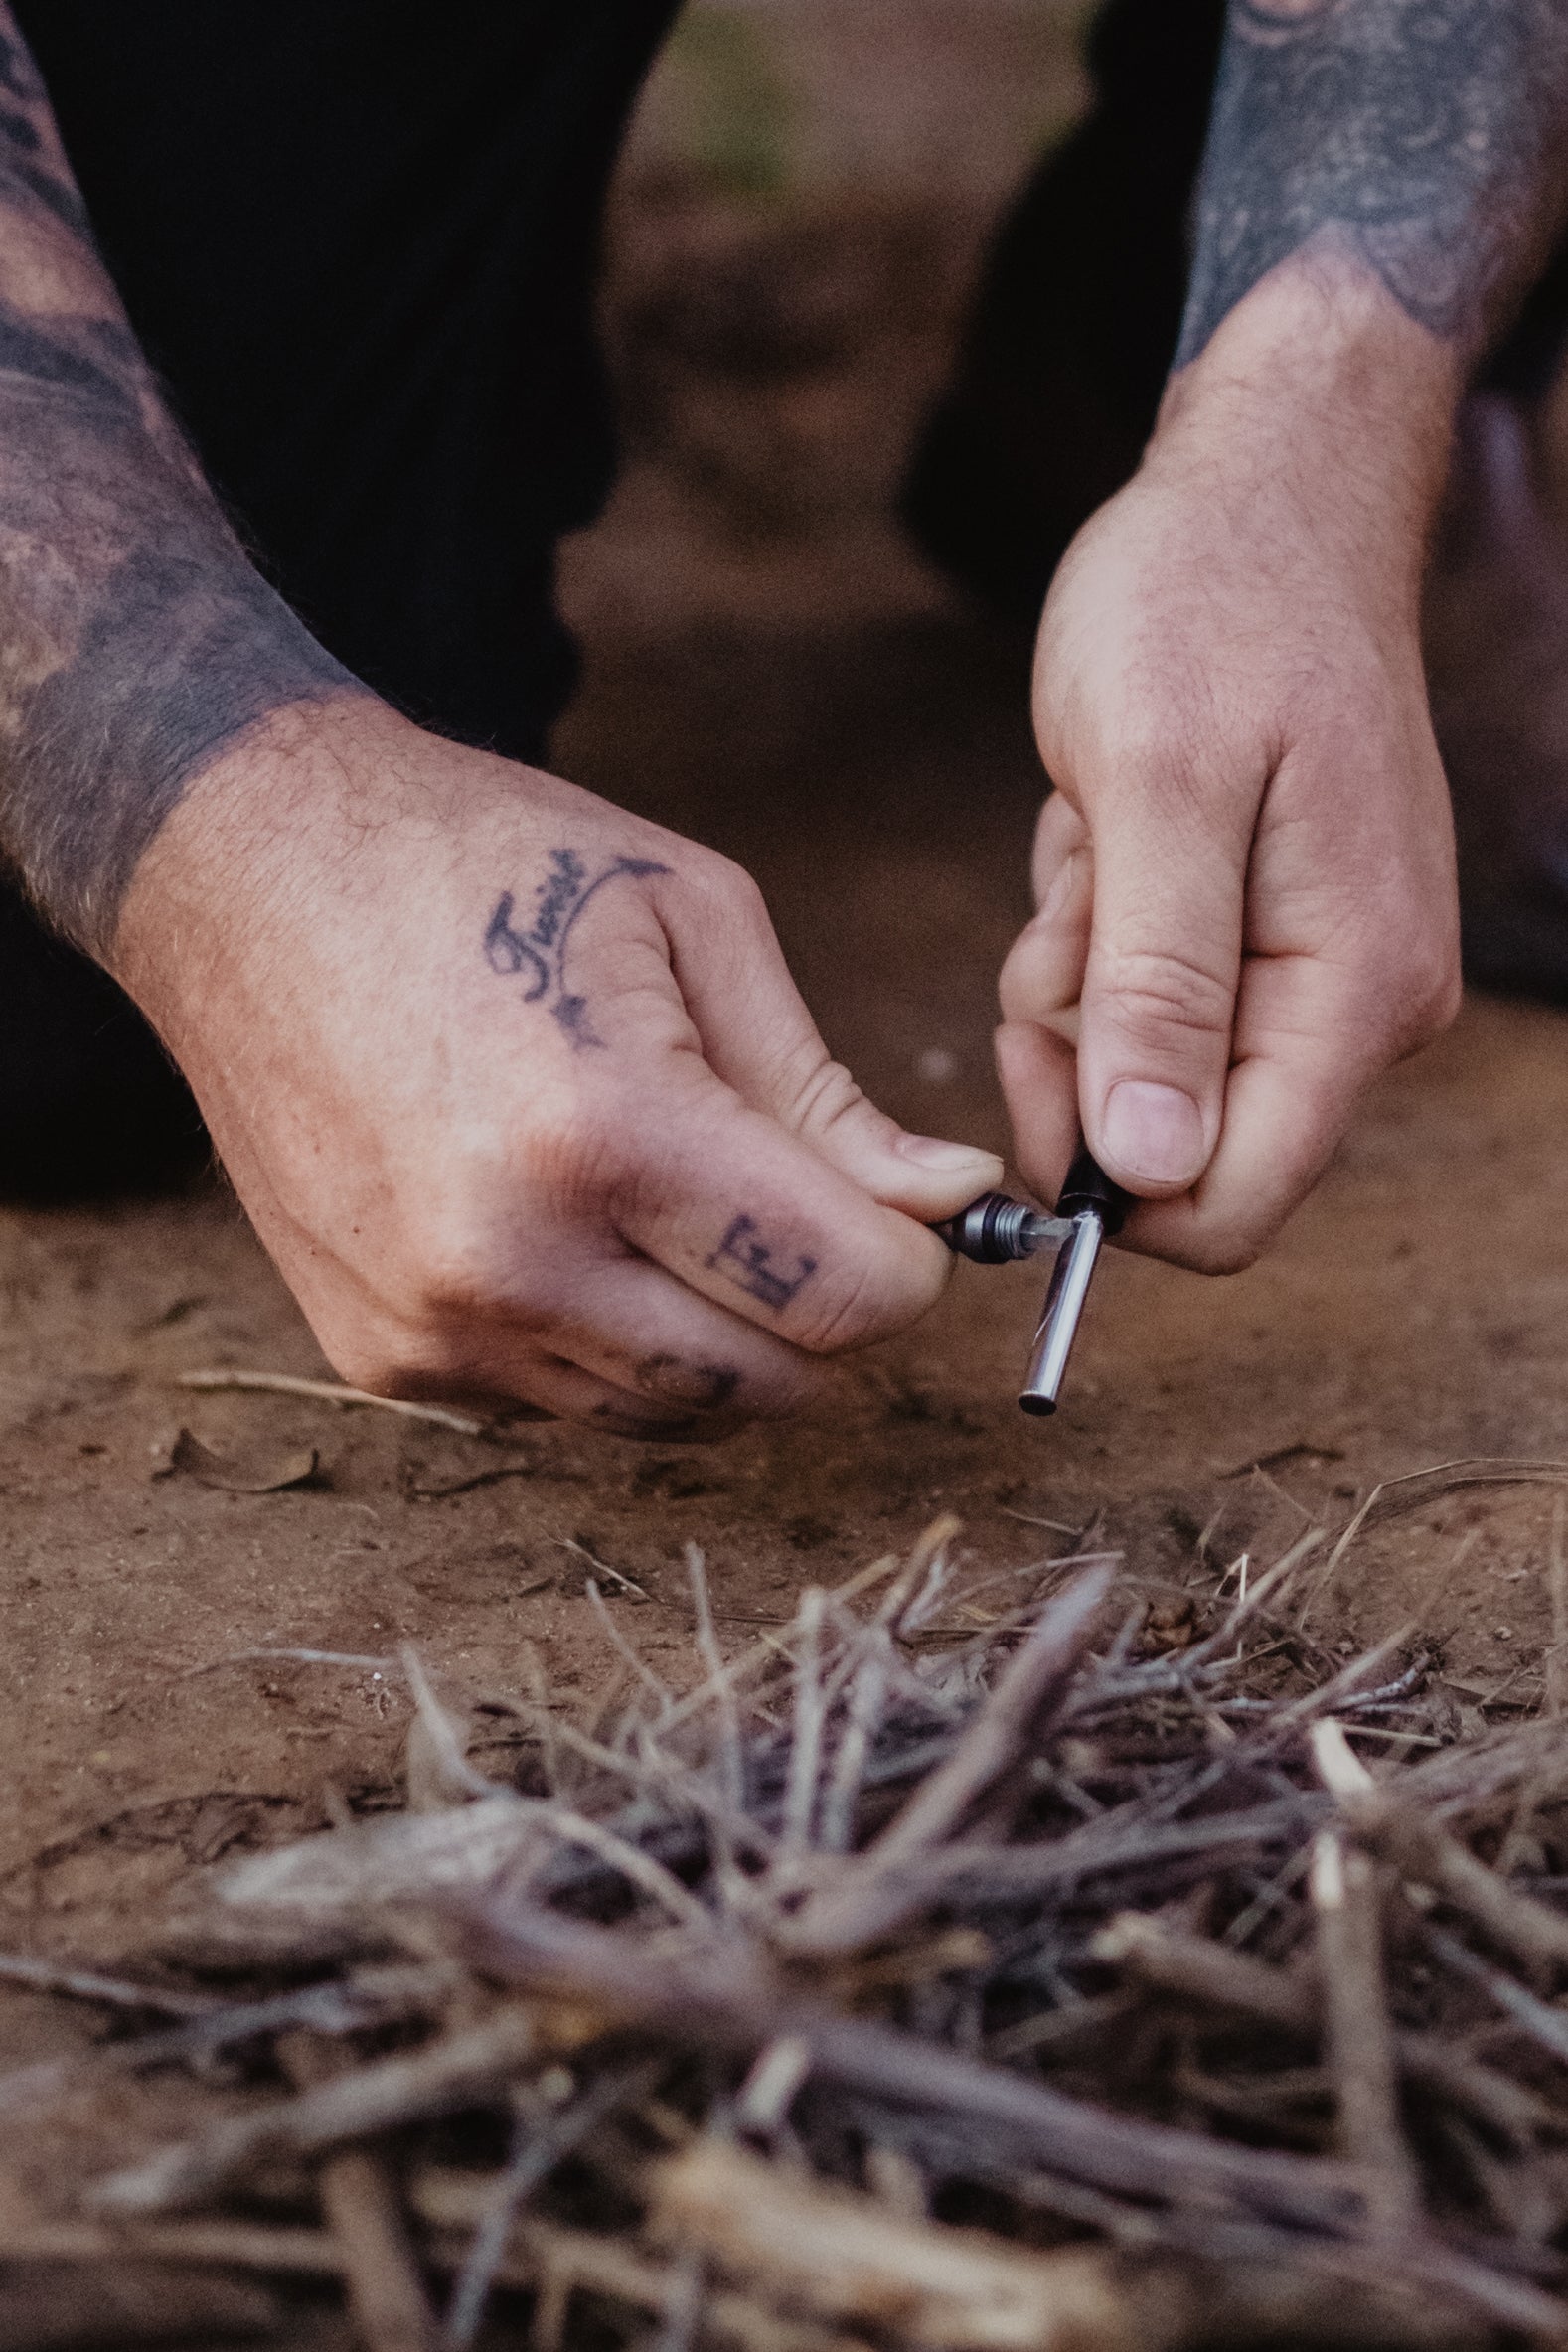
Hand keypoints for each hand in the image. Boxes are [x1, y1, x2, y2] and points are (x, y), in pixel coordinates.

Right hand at [115, 700, 1001, 1434]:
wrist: (241, 875)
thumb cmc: (481, 860)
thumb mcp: (694, 920)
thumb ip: (824, 1093)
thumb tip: (949, 1201)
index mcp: (604, 1131)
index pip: (840, 1296)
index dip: (913, 1262)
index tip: (910, 1213)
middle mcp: (507, 1261)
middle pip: (769, 1384)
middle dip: (827, 1312)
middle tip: (811, 1210)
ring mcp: (431, 1327)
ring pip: (671, 1414)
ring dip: (720, 1336)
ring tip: (681, 1200)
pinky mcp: (380, 1360)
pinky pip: (563, 1405)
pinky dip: (612, 1344)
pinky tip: (578, 1227)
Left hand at [997, 272, 1462, 1271]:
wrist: (1268, 496)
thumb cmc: (1210, 606)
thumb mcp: (1155, 787)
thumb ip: (1159, 988)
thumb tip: (1151, 1172)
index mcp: (1353, 991)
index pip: (1228, 1207)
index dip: (1103, 1174)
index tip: (1032, 1038)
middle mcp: (1361, 1008)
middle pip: (1176, 1148)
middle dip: (1083, 1043)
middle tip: (1073, 899)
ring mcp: (1324, 974)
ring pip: (1147, 1072)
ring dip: (1081, 973)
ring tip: (1099, 837)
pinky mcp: (1277, 940)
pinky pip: (1151, 998)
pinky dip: (1099, 932)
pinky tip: (1112, 829)